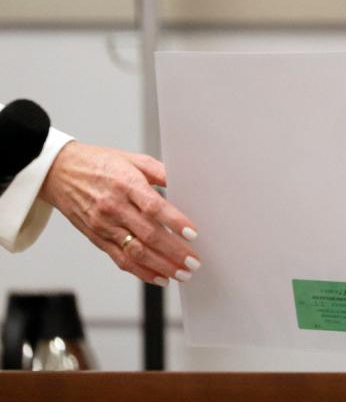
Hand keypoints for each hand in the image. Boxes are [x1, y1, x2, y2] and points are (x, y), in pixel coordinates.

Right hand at [39, 141, 199, 285]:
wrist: (60, 172)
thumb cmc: (99, 164)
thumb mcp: (133, 159)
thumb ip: (160, 171)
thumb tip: (185, 182)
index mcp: (126, 184)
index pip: (153, 207)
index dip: (174, 221)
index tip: (192, 233)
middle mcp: (114, 207)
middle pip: (148, 234)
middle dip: (174, 251)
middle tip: (193, 262)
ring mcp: (104, 225)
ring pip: (135, 252)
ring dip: (161, 266)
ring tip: (181, 273)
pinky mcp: (97, 238)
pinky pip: (120, 259)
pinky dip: (141, 271)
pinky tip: (159, 277)